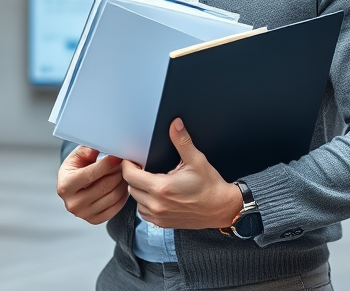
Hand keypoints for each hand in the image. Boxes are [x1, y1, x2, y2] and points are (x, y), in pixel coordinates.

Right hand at [57, 146, 127, 224]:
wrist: (73, 187)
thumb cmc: (76, 168)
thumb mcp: (77, 156)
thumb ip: (87, 150)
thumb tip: (98, 147)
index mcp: (65, 186)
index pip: (90, 174)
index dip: (107, 164)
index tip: (118, 156)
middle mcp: (73, 203)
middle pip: (104, 186)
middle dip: (117, 172)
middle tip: (124, 163)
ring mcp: (84, 214)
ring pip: (113, 196)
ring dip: (122, 182)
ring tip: (123, 172)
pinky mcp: (95, 220)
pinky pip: (116, 207)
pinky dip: (123, 195)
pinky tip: (122, 185)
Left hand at [121, 118, 241, 229]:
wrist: (221, 208)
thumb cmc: (210, 186)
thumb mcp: (196, 160)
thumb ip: (182, 141)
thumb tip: (175, 125)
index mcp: (162, 188)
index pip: (130, 175)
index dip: (128, 165)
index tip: (132, 159)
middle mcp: (157, 204)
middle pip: (131, 188)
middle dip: (133, 176)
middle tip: (141, 167)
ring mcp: (159, 216)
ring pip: (136, 202)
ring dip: (139, 190)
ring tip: (148, 181)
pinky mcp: (163, 223)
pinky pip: (144, 213)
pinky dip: (145, 203)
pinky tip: (155, 195)